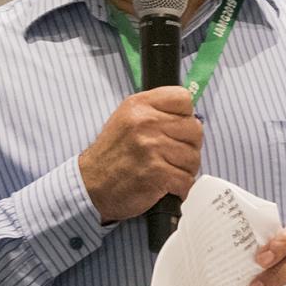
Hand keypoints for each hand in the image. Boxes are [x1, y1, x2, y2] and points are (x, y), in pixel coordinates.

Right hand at [77, 87, 200, 223]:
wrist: (90, 185)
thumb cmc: (112, 154)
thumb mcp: (127, 118)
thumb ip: (157, 111)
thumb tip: (191, 116)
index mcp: (139, 105)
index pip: (183, 98)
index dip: (185, 116)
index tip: (175, 129)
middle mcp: (145, 123)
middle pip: (194, 129)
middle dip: (188, 146)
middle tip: (172, 155)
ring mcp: (151, 148)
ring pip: (193, 156)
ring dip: (184, 169)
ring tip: (166, 171)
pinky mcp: (157, 173)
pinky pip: (186, 180)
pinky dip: (179, 188)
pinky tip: (165, 186)